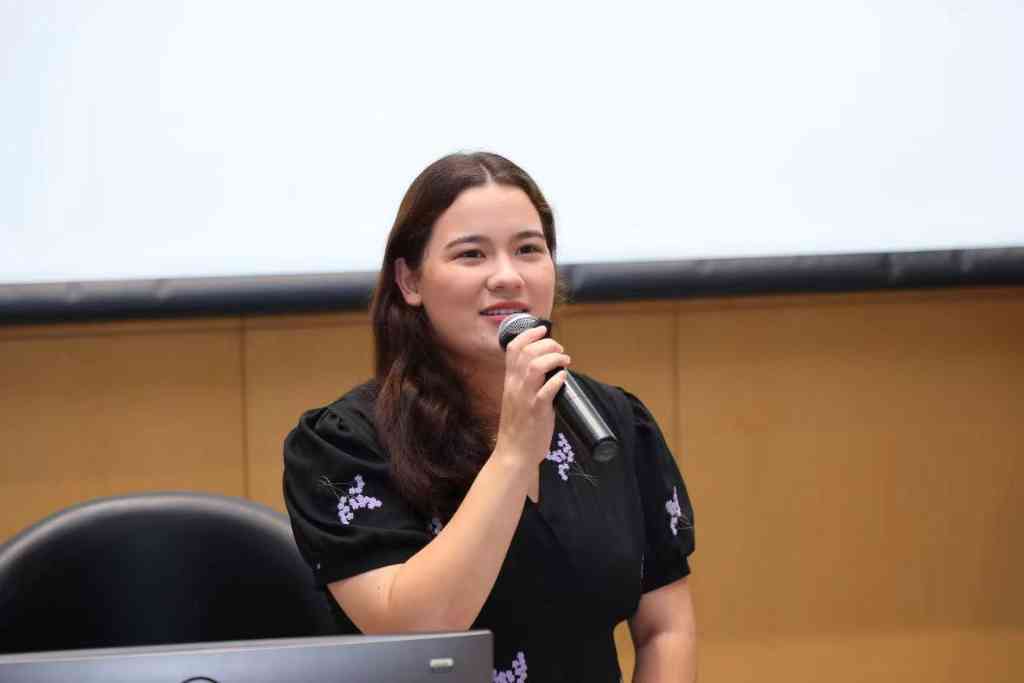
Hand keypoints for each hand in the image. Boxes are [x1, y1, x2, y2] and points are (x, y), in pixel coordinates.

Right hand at [493, 325, 570, 468]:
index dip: (528, 334)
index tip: (542, 330)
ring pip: (534, 366)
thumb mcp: (518, 399)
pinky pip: (546, 390)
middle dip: (547, 344)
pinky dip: (558, 380)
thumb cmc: (519, 427)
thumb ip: (527, 383)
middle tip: (560, 350)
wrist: (514, 453)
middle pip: (526, 352)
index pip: (512, 349)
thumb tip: (548, 368)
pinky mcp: (537, 411)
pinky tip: (564, 378)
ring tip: (564, 361)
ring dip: (553, 358)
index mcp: (510, 382)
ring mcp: (525, 398)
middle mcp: (515, 386)